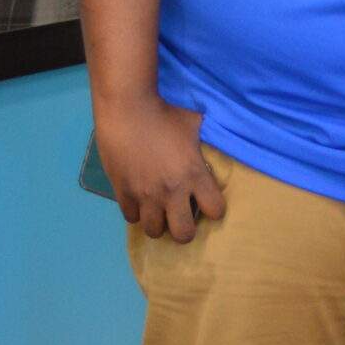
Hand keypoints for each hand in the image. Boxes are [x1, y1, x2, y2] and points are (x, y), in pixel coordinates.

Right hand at [95, 96, 223, 241]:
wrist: (128, 110)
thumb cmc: (166, 113)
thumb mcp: (196, 124)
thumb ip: (207, 140)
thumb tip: (221, 136)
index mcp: (195, 175)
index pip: (215, 211)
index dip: (214, 209)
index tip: (208, 202)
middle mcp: (172, 191)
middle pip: (183, 235)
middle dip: (185, 229)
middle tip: (181, 216)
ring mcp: (145, 195)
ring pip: (154, 231)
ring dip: (158, 223)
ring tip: (159, 210)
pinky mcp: (122, 192)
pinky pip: (131, 218)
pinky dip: (136, 212)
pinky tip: (139, 200)